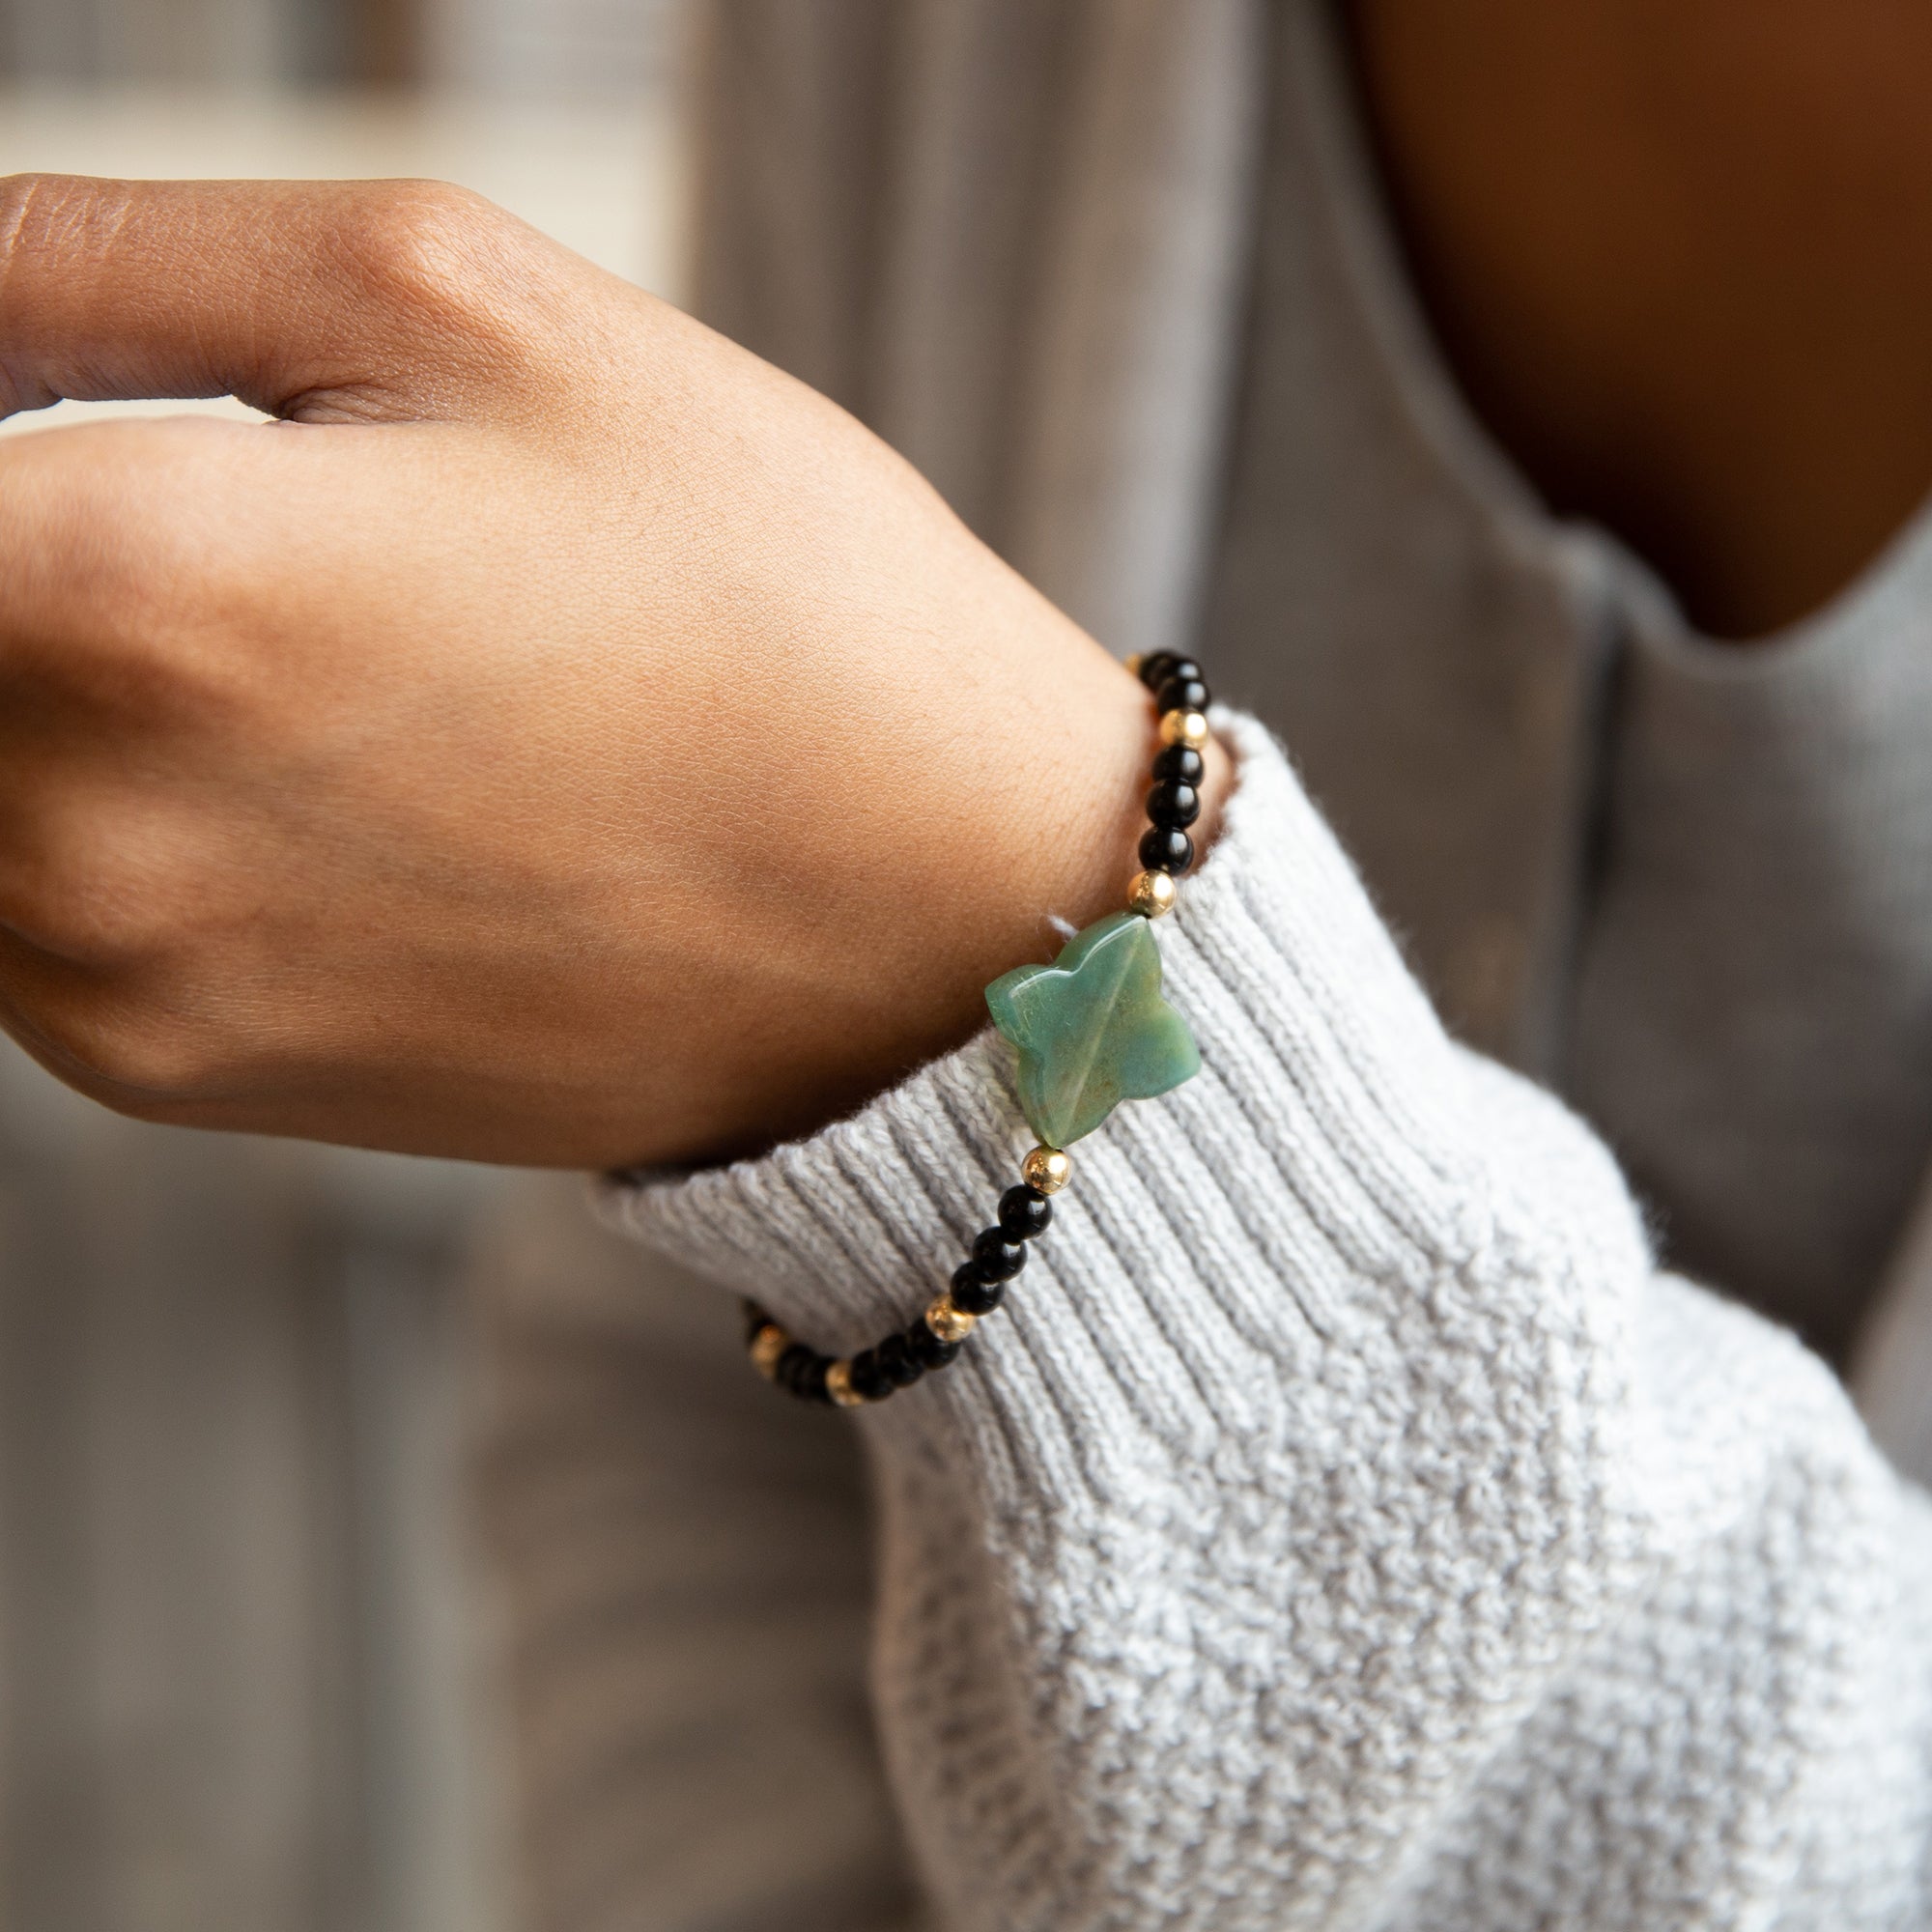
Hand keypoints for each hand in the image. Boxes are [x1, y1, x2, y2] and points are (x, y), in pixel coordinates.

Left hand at [0, 175, 1228, 1166]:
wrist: (938, 919)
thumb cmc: (766, 599)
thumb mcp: (467, 308)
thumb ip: (98, 251)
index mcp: (129, 584)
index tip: (61, 397)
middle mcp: (75, 825)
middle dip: (23, 534)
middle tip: (234, 515)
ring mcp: (115, 982)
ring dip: (40, 672)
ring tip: (279, 643)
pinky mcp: (174, 1073)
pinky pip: (11, 898)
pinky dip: (86, 800)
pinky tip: (301, 767)